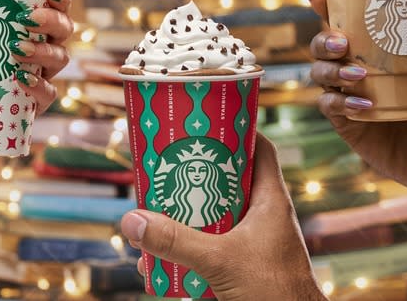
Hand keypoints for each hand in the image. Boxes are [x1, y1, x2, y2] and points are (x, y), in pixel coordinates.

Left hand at [0, 0, 73, 169]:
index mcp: (26, 25)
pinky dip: (38, 85)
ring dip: (44, 50)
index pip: (55, 6)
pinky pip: (49, 93)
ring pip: (61, 58)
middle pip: (65, 29)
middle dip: (53, 21)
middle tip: (27, 19)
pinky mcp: (34, 103)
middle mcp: (41, 47)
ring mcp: (40, 75)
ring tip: (16, 49)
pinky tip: (20, 78)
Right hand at [120, 134, 325, 300]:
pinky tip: (162, 258)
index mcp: (271, 200)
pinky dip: (190, 247)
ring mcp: (256, 240)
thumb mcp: (220, 260)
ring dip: (188, 214)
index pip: (260, 149)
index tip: (206, 123)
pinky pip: (213, 245)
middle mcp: (264, 215)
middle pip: (230, 180)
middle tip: (167, 166)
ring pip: (218, 214)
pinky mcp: (245, 263)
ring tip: (156, 211)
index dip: (237, 130)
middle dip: (197, 174)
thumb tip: (132, 220)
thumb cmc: (274, 291)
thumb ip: (177, 241)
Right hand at [307, 0, 406, 212]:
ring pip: (319, 73)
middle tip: (344, 42)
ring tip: (358, 78)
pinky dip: (342, 103)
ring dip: (332, 71)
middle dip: (323, 39)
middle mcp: (358, 68)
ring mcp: (350, 96)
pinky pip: (329, 106)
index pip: (343, 20)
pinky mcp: (347, 124)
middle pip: (321, 44)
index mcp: (377, 48)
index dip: (325, 5)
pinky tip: (366, 108)